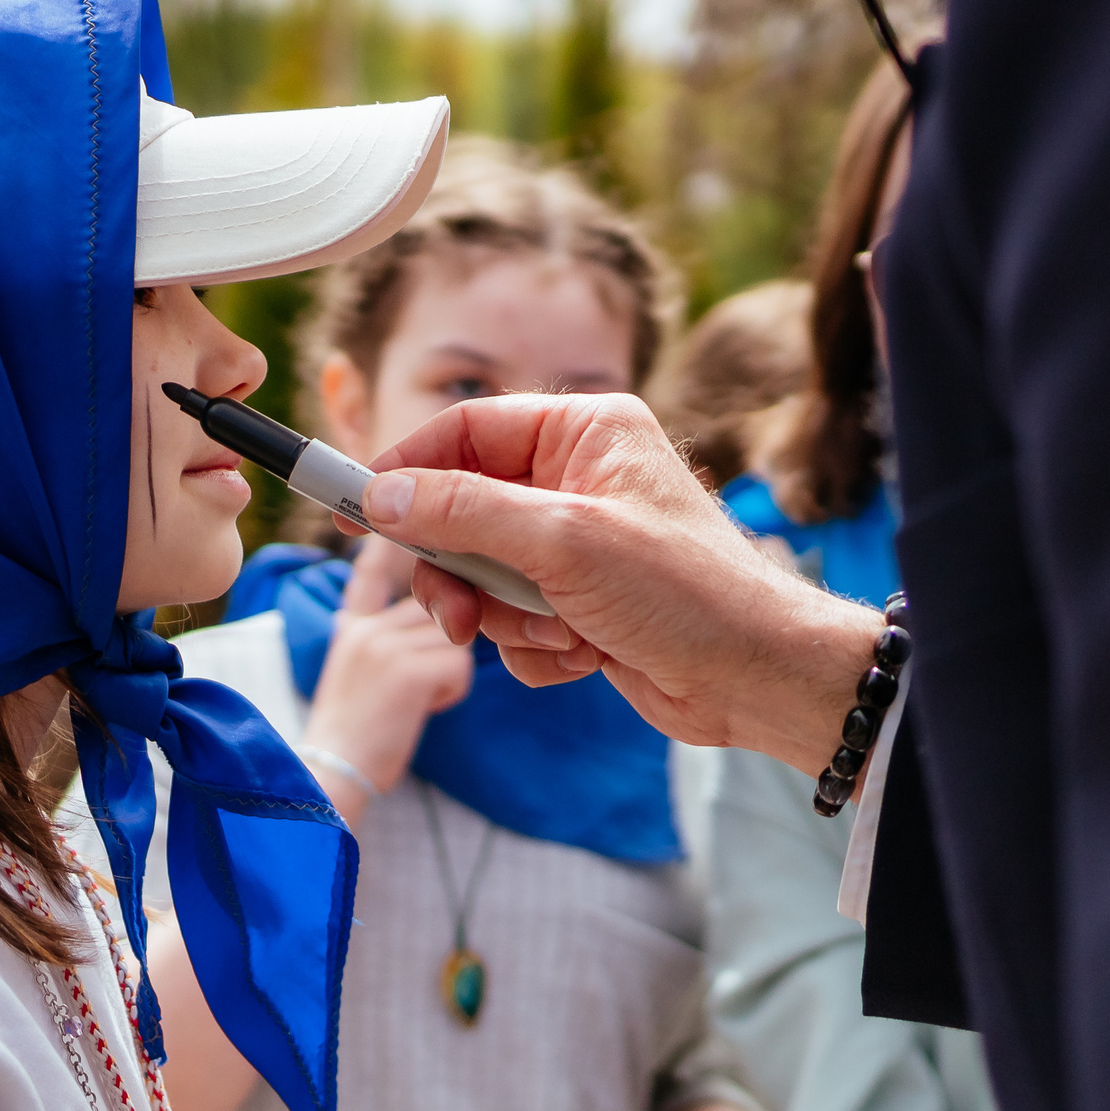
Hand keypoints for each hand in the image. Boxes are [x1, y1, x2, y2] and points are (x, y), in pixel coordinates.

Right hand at [303, 536, 476, 824]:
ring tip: (418, 698)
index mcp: (355, 627)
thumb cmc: (358, 738)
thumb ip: (390, 640)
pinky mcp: (403, 670)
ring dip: (451, 666)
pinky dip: (452, 690)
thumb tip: (439, 618)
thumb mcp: (360, 676)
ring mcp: (382, 644)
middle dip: (453, 622)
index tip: (395, 526)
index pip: (374, 574)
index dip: (389, 547)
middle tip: (427, 670)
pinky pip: (459, 663)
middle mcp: (366, 626)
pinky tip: (423, 708)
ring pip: (456, 629)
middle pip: (438, 597)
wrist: (330, 781)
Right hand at [355, 393, 877, 775]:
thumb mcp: (562, 541)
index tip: (354, 511)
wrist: (755, 678)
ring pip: (485, 576)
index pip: (466, 431)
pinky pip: (517, 621)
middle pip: (462, 511)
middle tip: (461, 616)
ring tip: (560, 636)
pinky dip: (538, 648)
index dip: (406, 470)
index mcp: (584, 431)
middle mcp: (580, 478)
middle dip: (463, 573)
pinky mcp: (585, 602)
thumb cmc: (683, 592)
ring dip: (509, 618)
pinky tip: (586, 657)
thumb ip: (462, 513)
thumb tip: (380, 495)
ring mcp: (581, 544)